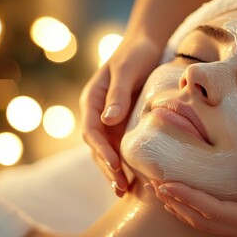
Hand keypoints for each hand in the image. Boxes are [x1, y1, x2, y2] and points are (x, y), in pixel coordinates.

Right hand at [79, 35, 161, 196]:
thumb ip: (117, 94)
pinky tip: (135, 178)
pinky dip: (126, 163)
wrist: (145, 46)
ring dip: (114, 171)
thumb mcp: (126, 70)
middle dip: (107, 168)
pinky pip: (121, 147)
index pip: (91, 131)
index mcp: (92, 100)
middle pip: (97, 146)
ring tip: (125, 191)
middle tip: (121, 188)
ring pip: (108, 150)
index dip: (101, 150)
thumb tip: (107, 121)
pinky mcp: (123, 125)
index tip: (114, 166)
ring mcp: (110, 121)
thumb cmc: (135, 54)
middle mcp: (97, 114)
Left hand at [150, 155, 236, 235]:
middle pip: (215, 225)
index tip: (166, 185)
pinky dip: (209, 214)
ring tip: (168, 195)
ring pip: (221, 228)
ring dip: (191, 212)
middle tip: (157, 188)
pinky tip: (197, 204)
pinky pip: (233, 224)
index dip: (191, 199)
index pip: (222, 213)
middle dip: (183, 207)